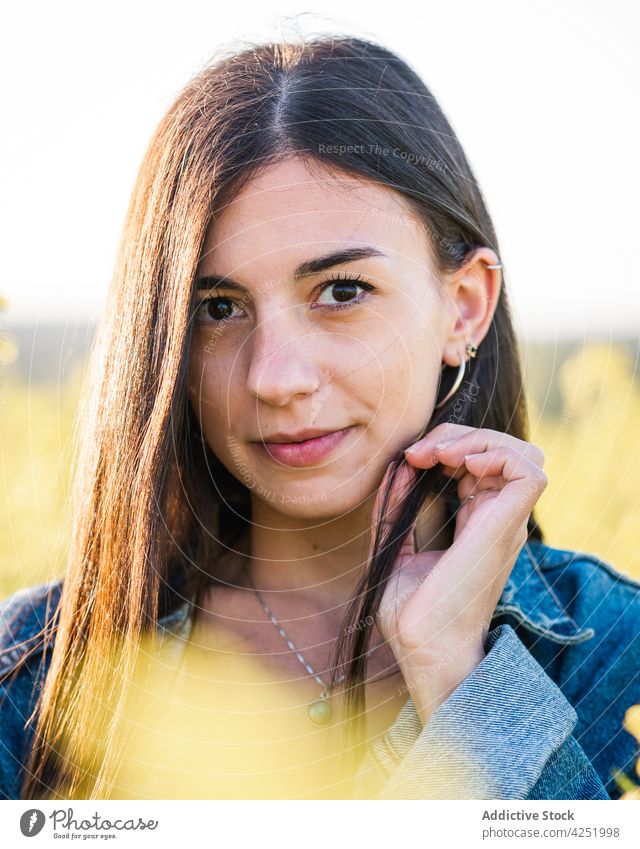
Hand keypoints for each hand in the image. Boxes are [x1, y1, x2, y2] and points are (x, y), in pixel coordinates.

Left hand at [370, 424, 547, 721]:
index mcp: (475, 522)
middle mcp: (496, 518)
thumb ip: (396, 507)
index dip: (448, 446)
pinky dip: (498, 453)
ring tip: (441, 453)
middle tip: (420, 452)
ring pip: (521, 452)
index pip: (480, 462)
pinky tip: (461, 462)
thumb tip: (398, 467)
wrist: (423, 648)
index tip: (410, 459)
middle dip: (459, 435)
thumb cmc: (411, 614)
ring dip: (479, 439)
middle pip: (501, 449)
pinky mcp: (507, 525)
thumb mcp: (394, 546)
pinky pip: (530, 471)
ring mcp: (505, 522)